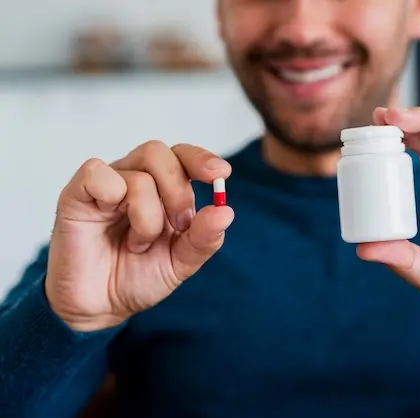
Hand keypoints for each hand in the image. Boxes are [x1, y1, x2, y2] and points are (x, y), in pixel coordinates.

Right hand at [46, 141, 233, 331]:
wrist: (101, 307)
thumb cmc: (139, 276)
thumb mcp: (182, 262)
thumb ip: (204, 238)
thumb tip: (225, 211)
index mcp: (164, 189)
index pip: (183, 156)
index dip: (201, 159)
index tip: (220, 174)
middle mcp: (135, 178)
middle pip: (160, 154)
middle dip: (177, 193)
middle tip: (177, 226)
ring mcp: (107, 185)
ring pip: (138, 175)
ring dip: (147, 215)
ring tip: (139, 243)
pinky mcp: (77, 194)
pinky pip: (97, 173)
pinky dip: (111, 196)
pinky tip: (109, 221)